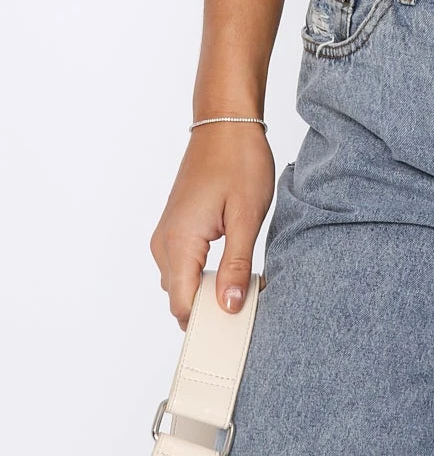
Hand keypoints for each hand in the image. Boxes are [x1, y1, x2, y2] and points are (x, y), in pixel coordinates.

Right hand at [150, 125, 274, 328]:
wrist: (225, 123)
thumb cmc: (239, 161)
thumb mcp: (247, 216)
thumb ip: (237, 265)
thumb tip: (229, 307)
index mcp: (179, 242)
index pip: (182, 304)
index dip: (207, 323)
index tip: (236, 331)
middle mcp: (164, 242)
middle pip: (179, 298)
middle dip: (209, 310)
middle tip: (247, 308)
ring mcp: (166, 235)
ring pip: (181, 283)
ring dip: (206, 292)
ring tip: (243, 288)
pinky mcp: (174, 228)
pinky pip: (183, 266)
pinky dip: (202, 276)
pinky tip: (231, 271)